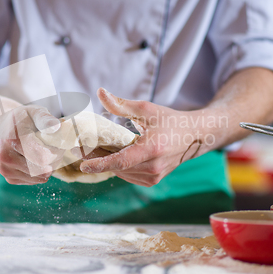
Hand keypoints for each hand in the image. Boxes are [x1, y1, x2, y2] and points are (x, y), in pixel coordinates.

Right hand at [0, 105, 63, 184]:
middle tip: (56, 149)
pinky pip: (33, 181)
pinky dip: (40, 173)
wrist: (2, 128)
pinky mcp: (9, 177)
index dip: (56, 152)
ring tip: (47, 153)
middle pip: (42, 169)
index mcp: (12, 139)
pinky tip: (38, 160)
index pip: (41, 157)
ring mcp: (5, 169)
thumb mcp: (34, 111)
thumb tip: (57, 126)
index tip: (59, 144)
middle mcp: (6, 156)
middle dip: (54, 161)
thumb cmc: (22, 119)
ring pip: (39, 177)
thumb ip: (45, 118)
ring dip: (49, 168)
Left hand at [79, 88, 218, 186]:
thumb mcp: (147, 109)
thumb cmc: (170, 120)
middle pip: (117, 167)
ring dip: (107, 163)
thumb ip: (122, 104)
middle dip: (97, 159)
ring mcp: (154, 176)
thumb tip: (101, 92)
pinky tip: (111, 156)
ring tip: (92, 150)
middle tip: (79, 149)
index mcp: (152, 149)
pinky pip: (128, 176)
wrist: (194, 136)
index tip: (83, 165)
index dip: (100, 164)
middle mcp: (153, 167)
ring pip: (121, 173)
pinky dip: (118, 167)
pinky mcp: (153, 180)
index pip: (121, 161)